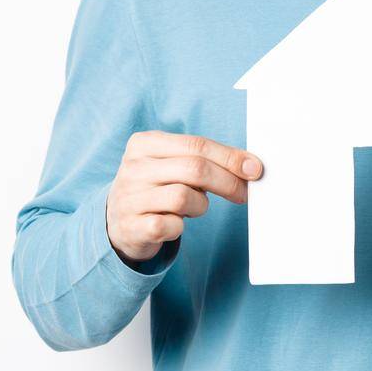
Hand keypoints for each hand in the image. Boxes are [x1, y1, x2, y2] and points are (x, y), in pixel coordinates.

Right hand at [107, 131, 264, 262]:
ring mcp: (129, 197)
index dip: (230, 157)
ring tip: (195, 208)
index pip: (197, 144)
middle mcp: (133, 167)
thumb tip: (249, 165)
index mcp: (144, 143)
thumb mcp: (172, 165)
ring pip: (184, 197)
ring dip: (201, 205)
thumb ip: (203, 159)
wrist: (116, 222)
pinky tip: (174, 224)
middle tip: (243, 193)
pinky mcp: (131, 227)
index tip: (255, 169)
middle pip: (195, 168)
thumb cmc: (156, 188)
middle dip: (227, 182)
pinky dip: (180, 227)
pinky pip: (171, 226)